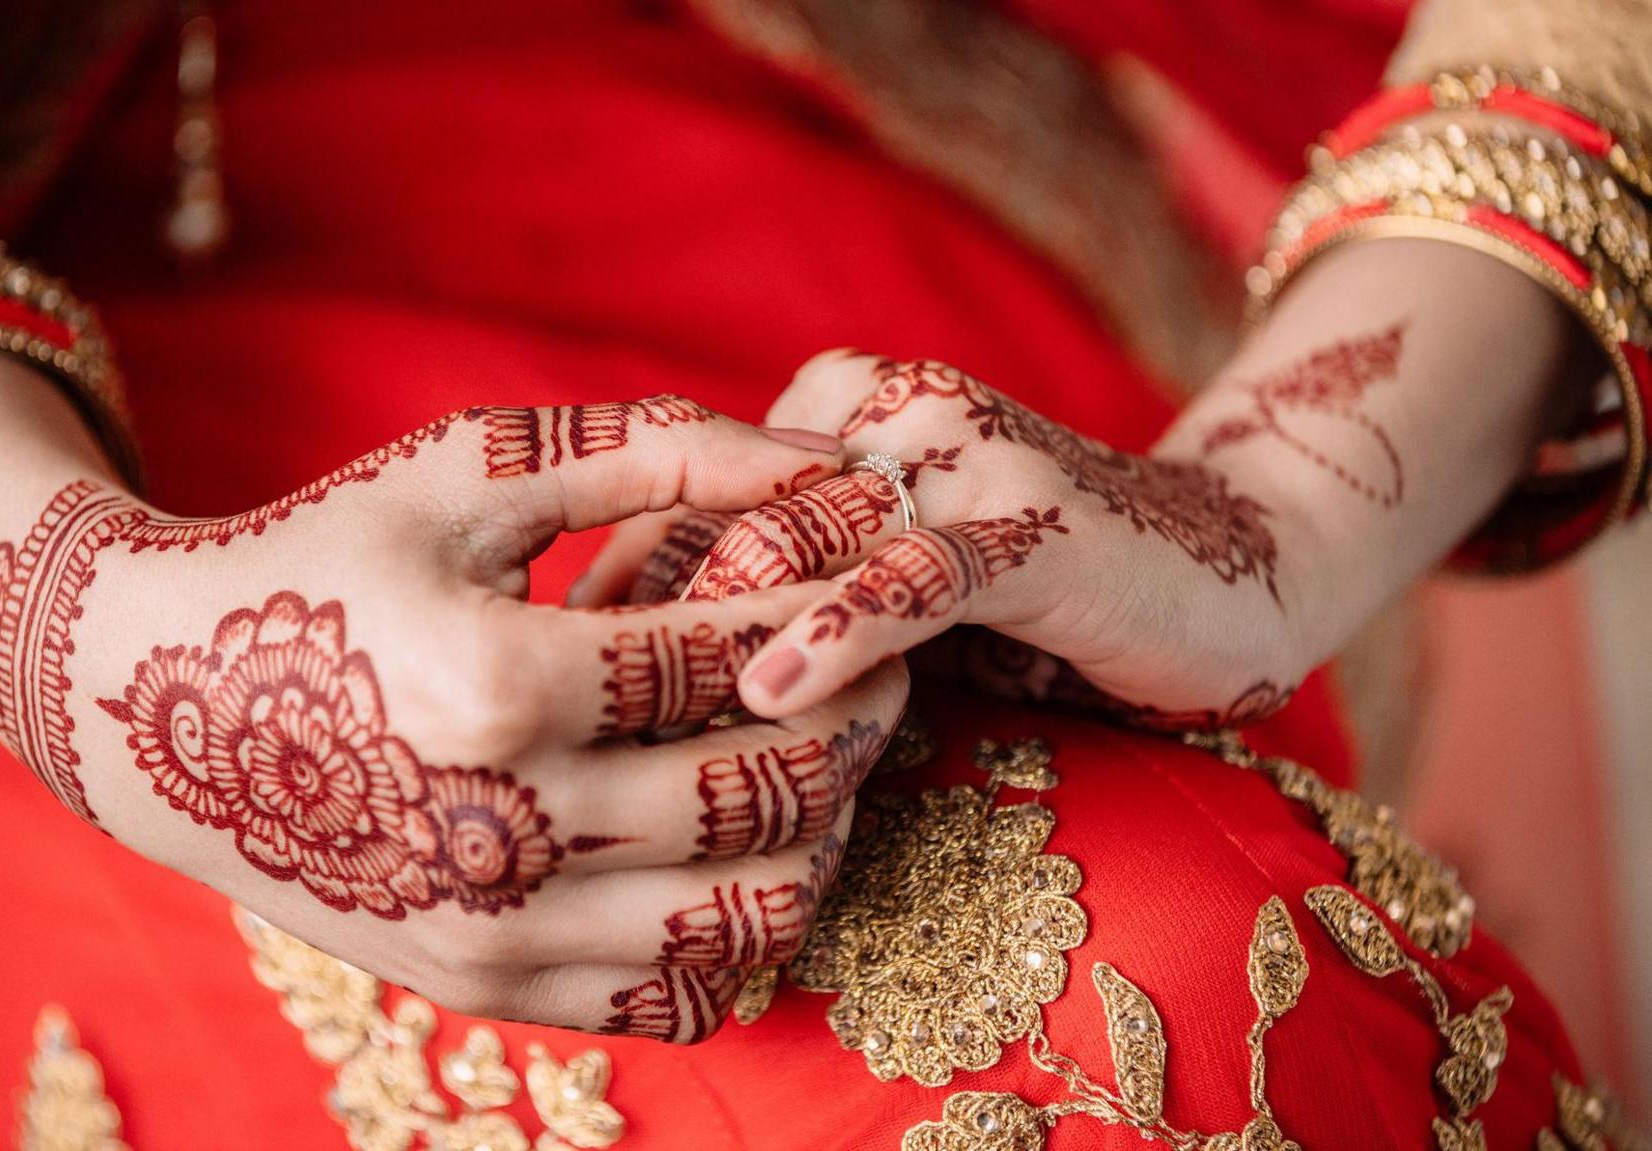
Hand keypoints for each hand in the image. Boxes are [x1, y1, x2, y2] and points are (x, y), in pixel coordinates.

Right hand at [0, 395, 905, 1040]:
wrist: (145, 704)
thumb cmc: (315, 558)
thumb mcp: (464, 468)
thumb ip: (650, 449)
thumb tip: (820, 463)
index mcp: (500, 683)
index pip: (739, 654)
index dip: (827, 603)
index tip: (858, 570)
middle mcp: (503, 831)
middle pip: (766, 786)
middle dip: (855, 714)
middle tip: (873, 661)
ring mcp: (495, 931)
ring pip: (748, 913)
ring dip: (818, 831)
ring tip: (810, 756)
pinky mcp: (487, 987)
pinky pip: (678, 993)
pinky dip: (739, 924)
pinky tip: (728, 844)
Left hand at [581, 354, 1307, 727]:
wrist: (1228, 562)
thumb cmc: (1034, 597)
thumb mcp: (888, 587)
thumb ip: (784, 596)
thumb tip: (631, 688)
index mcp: (833, 411)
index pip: (682, 498)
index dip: (607, 593)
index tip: (534, 686)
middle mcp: (884, 409)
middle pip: (721, 519)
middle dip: (640, 631)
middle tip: (559, 733)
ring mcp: (960, 456)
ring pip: (800, 539)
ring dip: (714, 636)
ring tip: (625, 733)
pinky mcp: (1030, 519)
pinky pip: (913, 574)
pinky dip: (839, 632)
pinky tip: (771, 693)